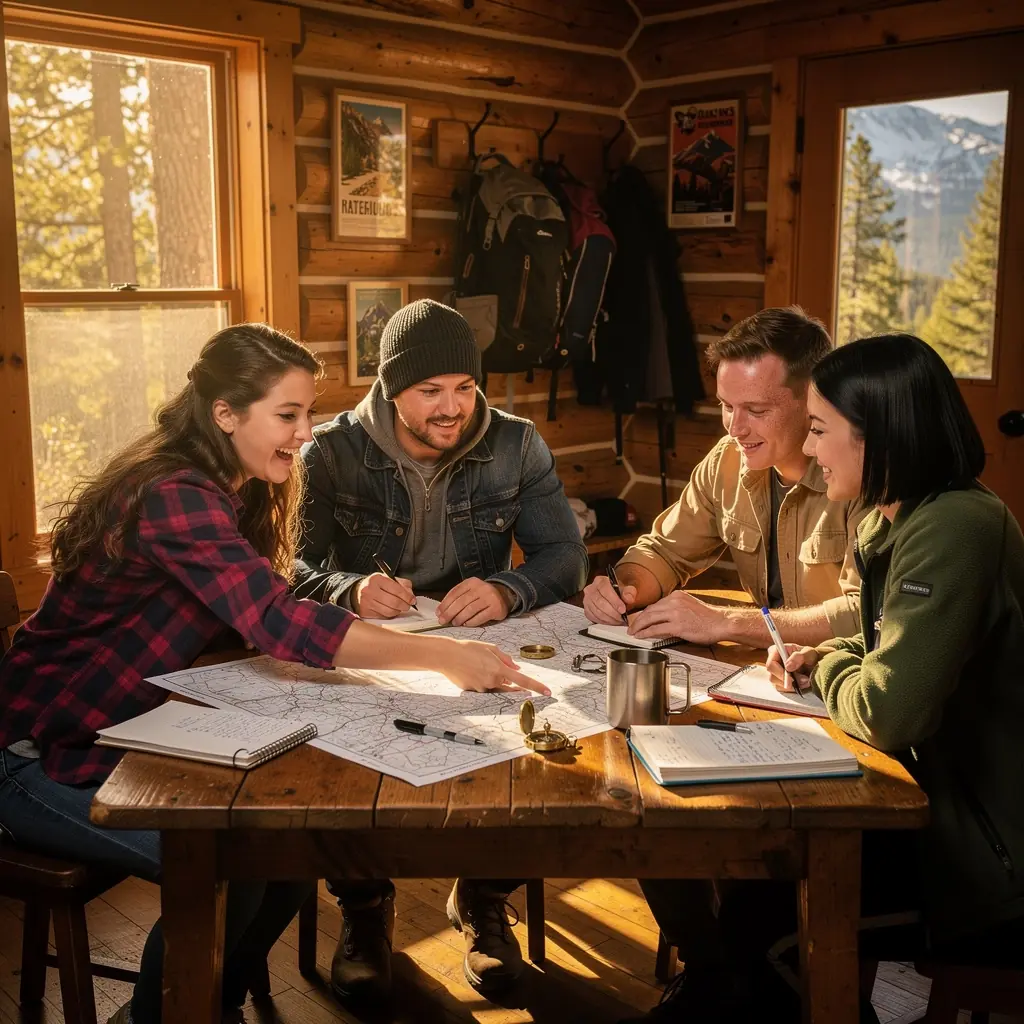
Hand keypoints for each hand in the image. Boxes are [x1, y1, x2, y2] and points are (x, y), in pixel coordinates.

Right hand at [353, 573, 414, 618]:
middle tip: (408, 605)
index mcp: (377, 579)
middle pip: (394, 602)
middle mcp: (370, 590)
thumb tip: (411, 595)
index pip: (396, 589)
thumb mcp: (388, 579)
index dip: (407, 596)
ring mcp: (367, 603)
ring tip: (399, 608)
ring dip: (398, 611)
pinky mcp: (366, 613)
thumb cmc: (376, 585)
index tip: (413, 600)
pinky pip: (383, 616)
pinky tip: (390, 610)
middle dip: (404, 605)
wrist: (358, 592)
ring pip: (389, 611)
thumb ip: (402, 584)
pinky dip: (390, 615)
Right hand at [435, 638, 550, 695]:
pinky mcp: (472, 692)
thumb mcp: (490, 648)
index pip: (523, 680)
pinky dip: (479, 680)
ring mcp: (482, 688)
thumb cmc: (468, 649)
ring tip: (475, 664)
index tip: (548, 692)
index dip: (537, 687)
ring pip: (493, 686)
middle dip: (505, 679)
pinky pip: (482, 688)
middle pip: (507, 685)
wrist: (447, 656)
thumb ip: (506, 659)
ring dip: (490, 678)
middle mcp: (492, 681)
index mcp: (499, 669)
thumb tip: (517, 667)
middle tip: (491, 667)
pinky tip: (469, 670)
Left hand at [437, 578, 512, 626]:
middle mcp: (481, 588)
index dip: (445, 604)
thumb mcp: (470, 590)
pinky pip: (481, 617)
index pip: (455, 592)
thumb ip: (458, 598)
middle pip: (461, 601)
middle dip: (450, 612)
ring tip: (454, 623)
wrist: (503, 595)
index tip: (438, 613)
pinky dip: (471, 622)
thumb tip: (442, 611)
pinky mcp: (496, 608)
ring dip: (460, 618)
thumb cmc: (481, 595)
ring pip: (470, 609)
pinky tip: (466, 624)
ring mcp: (490, 598)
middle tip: (443, 621)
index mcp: (471, 582)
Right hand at [583, 576, 637, 624]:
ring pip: (597, 612)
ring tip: (618, 620)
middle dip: (613, 612)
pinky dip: (604, 621)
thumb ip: (629, 593)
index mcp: (600, 581)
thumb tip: (628, 598)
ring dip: (609, 618)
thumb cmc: (619, 593)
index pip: (605, 590)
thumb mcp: (627, 590)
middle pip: (600, 602)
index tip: (622, 610)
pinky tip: (611, 621)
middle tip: (622, 618)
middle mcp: (591, 589)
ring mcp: (587, 600)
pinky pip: (594, 618)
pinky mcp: (586, 610)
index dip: (614, 601)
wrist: (613, 598)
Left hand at [628, 590, 727, 644]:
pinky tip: (640, 636)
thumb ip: (675, 608)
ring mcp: (675, 613)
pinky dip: (645, 633)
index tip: (638, 618)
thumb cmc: (707, 618)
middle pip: (649, 610)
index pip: (654, 604)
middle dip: (637, 619)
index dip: (644, 613)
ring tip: (632, 632)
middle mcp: (674, 601)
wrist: (720, 623)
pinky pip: (656, 629)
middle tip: (631, 626)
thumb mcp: (688, 605)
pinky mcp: (677, 625)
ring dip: (638, 626)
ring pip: (649, 618)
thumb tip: (661, 617)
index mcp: (676, 596)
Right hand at [765, 644, 819, 693]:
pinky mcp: (779, 682)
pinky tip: (801, 684)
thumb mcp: (808, 653)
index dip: (779, 672)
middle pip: (772, 676)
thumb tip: (787, 667)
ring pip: (777, 684)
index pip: (771, 664)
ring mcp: (775, 673)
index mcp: (776, 651)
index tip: (791, 678)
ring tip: (805, 681)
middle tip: (803, 681)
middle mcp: (773, 663)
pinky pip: (782, 689)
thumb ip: (798, 657)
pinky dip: (793, 689)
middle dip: (788, 681)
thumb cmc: (809, 656)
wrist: (814, 665)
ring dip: (792, 686)